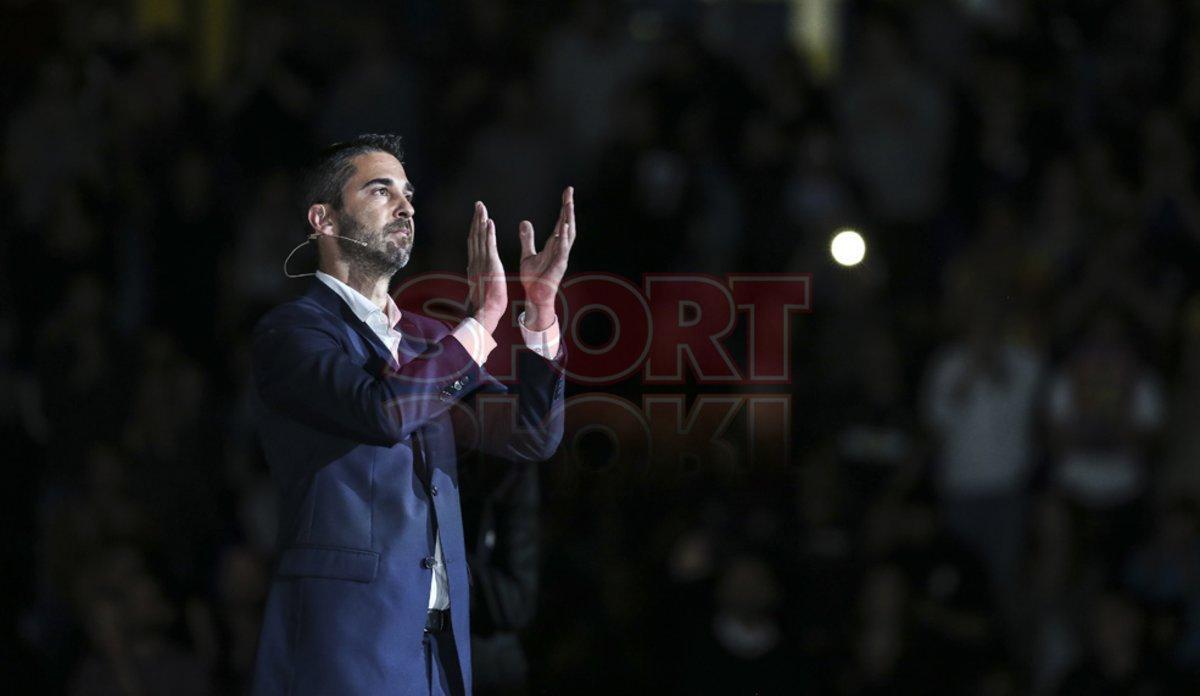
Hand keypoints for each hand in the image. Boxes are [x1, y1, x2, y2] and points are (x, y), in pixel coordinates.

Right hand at [465, 201, 506, 332]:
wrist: (485, 312)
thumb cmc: (484, 303)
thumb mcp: (478, 285)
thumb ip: (475, 275)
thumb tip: (471, 269)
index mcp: (474, 265)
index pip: (474, 243)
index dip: (475, 228)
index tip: (476, 217)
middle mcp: (476, 261)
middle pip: (474, 236)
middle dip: (476, 219)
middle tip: (478, 205)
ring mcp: (482, 262)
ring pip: (480, 238)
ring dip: (481, 221)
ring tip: (482, 208)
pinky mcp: (491, 265)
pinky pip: (489, 246)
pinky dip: (488, 233)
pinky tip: (489, 222)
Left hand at [519, 187, 576, 330]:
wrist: (535, 297)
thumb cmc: (534, 278)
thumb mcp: (528, 254)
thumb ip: (527, 239)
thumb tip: (525, 222)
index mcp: (554, 244)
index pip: (560, 221)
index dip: (564, 207)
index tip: (567, 192)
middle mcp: (560, 248)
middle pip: (567, 223)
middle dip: (568, 207)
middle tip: (569, 191)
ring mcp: (561, 256)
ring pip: (568, 234)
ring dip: (568, 219)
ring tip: (568, 204)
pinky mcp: (559, 265)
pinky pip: (562, 249)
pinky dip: (563, 238)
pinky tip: (562, 227)